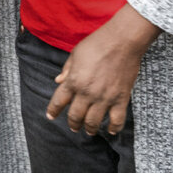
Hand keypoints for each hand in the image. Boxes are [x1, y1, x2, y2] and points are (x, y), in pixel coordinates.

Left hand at [47, 4, 158, 135]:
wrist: (122, 41)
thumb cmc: (97, 43)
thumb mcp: (75, 54)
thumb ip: (67, 70)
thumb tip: (58, 80)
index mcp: (73, 81)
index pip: (59, 101)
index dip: (53, 111)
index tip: (51, 116)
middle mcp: (87, 93)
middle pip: (76, 116)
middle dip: (73, 123)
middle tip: (73, 127)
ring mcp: (104, 98)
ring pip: (94, 122)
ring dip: (89, 128)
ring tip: (89, 130)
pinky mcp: (121, 98)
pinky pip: (117, 119)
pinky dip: (113, 128)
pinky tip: (110, 130)